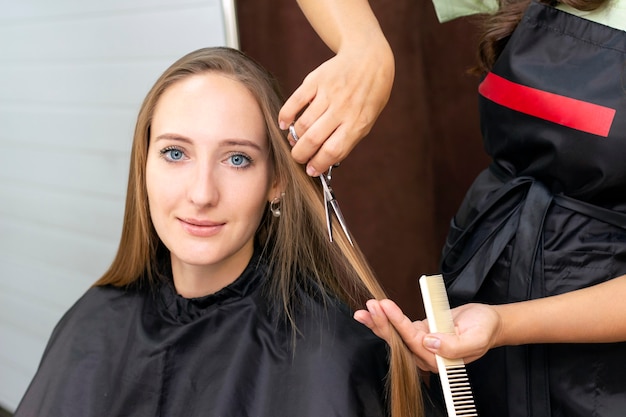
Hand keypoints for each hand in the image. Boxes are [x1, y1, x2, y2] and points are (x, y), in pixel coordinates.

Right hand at [279, 41, 393, 175]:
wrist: (369, 59)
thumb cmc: (368, 96)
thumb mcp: (366, 120)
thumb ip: (347, 140)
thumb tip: (322, 161)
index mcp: (358, 123)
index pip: (333, 151)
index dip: (318, 164)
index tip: (310, 170)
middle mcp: (342, 109)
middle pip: (313, 140)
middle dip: (300, 155)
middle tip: (298, 157)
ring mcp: (328, 94)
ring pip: (302, 124)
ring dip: (294, 138)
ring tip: (295, 141)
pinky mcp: (315, 80)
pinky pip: (294, 102)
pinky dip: (285, 116)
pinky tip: (285, 124)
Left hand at [354, 300, 502, 372]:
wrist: (489, 321)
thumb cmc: (484, 329)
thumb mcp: (476, 337)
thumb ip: (455, 346)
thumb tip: (430, 342)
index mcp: (439, 361)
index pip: (413, 343)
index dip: (398, 325)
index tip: (387, 308)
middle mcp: (427, 356)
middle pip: (399, 341)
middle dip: (383, 323)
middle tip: (370, 307)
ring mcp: (422, 344)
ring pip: (396, 335)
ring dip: (380, 321)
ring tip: (366, 308)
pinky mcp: (420, 332)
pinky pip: (399, 327)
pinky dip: (387, 318)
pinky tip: (375, 311)